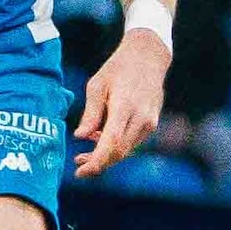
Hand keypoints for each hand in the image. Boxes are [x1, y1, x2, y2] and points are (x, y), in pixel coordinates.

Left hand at [76, 29, 166, 174]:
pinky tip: (101, 137)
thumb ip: (90, 114)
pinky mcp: (151, 124)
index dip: (95, 162)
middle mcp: (141, 118)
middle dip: (98, 163)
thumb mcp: (97, 86)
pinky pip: (132, 142)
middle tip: (78, 164)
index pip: (111, 144)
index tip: (80, 172)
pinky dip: (116, 145)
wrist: (148, 57)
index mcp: (125, 107)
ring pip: (126, 150)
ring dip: (106, 155)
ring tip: (85, 151)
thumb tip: (80, 137)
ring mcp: (149, 122)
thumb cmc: (118, 68)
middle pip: (119, 152)